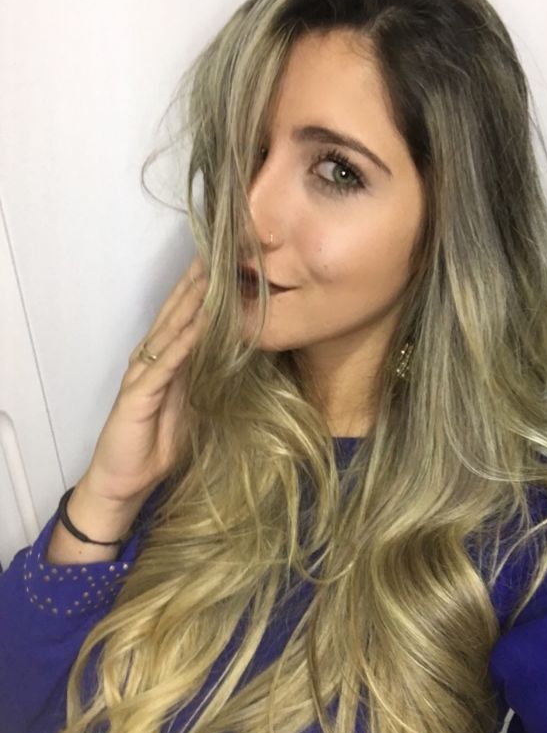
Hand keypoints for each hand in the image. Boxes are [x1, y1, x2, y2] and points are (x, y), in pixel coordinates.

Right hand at [81, 255, 208, 503]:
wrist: (125, 480)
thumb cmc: (158, 444)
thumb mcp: (192, 405)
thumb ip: (206, 379)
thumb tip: (235, 359)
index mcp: (164, 360)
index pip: (185, 318)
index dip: (203, 292)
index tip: (225, 264)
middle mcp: (151, 359)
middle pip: (176, 314)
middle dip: (196, 284)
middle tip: (217, 252)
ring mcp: (143, 374)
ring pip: (169, 331)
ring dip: (190, 304)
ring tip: (210, 277)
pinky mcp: (138, 394)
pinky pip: (165, 365)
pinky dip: (183, 344)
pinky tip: (198, 327)